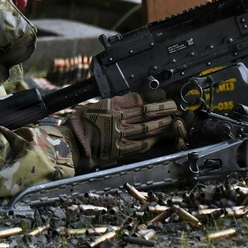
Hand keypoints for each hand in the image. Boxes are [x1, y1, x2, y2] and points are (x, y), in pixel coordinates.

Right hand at [64, 92, 182, 168]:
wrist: (72, 143)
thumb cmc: (83, 123)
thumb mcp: (100, 105)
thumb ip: (121, 101)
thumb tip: (140, 97)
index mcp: (113, 107)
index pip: (139, 101)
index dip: (154, 100)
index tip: (164, 98)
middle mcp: (118, 120)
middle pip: (146, 113)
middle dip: (164, 110)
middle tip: (175, 107)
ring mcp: (120, 135)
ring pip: (146, 129)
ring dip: (161, 124)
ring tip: (170, 121)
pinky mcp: (119, 150)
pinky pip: (140, 145)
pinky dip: (151, 140)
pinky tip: (157, 137)